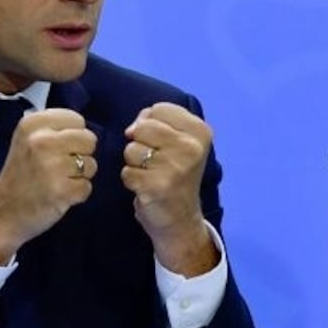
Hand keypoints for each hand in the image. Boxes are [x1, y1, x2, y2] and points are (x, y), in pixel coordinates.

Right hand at [0, 108, 97, 262]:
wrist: (2, 213)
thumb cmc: (21, 175)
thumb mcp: (27, 140)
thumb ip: (54, 129)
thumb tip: (86, 129)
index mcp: (32, 124)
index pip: (77, 120)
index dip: (73, 136)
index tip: (58, 149)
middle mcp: (41, 141)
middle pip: (89, 140)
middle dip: (81, 155)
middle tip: (61, 167)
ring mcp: (52, 166)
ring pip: (91, 164)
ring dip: (80, 176)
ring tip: (58, 181)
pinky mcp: (62, 190)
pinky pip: (87, 187)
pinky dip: (77, 194)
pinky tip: (59, 195)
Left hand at [121, 102, 217, 275]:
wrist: (181, 219)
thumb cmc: (176, 174)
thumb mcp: (179, 142)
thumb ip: (157, 122)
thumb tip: (132, 128)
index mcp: (200, 131)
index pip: (159, 108)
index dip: (151, 123)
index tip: (162, 143)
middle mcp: (192, 147)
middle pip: (143, 126)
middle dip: (140, 142)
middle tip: (154, 161)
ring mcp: (176, 167)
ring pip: (132, 149)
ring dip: (134, 163)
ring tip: (151, 174)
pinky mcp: (157, 186)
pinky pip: (127, 171)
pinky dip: (131, 180)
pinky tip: (146, 188)